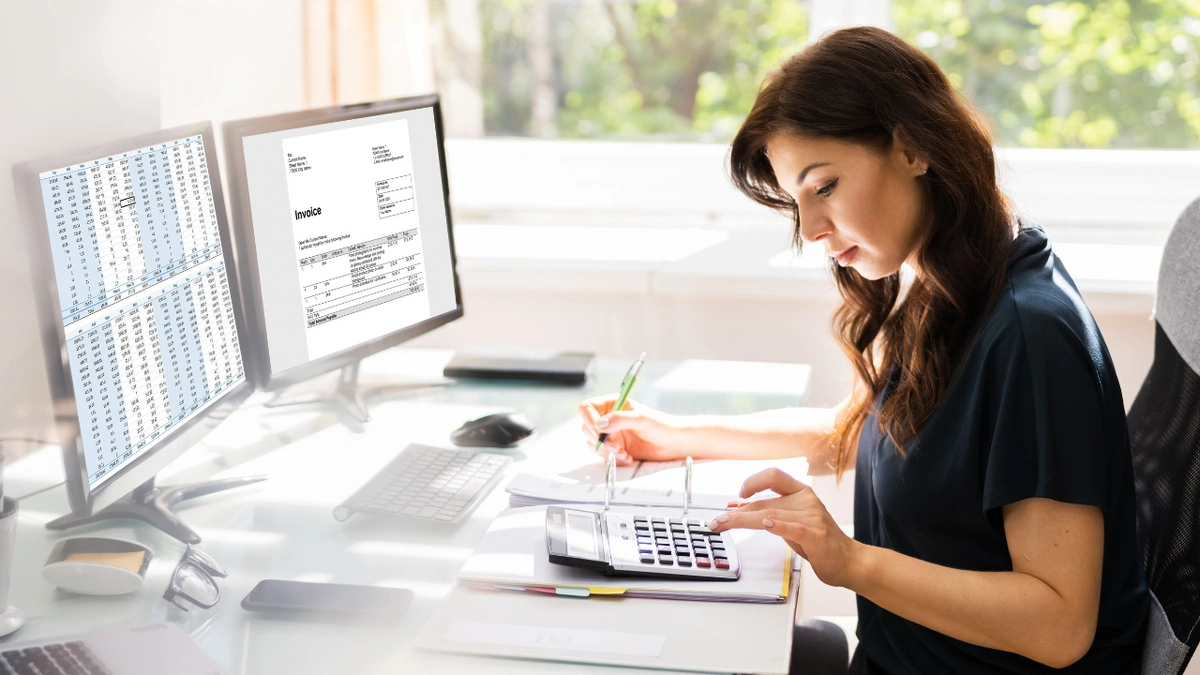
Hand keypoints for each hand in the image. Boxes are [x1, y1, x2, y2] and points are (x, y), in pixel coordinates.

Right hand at [577, 395, 680, 464]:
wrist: (671, 443)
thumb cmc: (660, 425)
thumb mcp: (640, 418)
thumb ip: (619, 419)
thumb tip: (599, 424)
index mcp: (611, 404)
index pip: (587, 408)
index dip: (588, 419)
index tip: (597, 430)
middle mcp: (607, 418)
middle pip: (587, 428)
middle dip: (599, 440)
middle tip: (614, 446)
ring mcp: (610, 434)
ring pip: (593, 444)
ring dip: (606, 451)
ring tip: (623, 453)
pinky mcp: (614, 448)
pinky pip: (603, 455)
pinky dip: (613, 459)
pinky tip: (628, 457)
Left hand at [708, 468, 863, 588]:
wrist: (849, 562)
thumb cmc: (821, 542)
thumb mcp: (793, 522)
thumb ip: (772, 513)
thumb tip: (740, 509)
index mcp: (802, 493)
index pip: (774, 476)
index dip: (753, 481)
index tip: (738, 494)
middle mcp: (806, 500)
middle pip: (764, 501)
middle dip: (736, 512)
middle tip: (717, 521)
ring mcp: (812, 517)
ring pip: (769, 514)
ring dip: (742, 521)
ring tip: (724, 525)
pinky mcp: (815, 535)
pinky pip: (791, 527)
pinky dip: (776, 525)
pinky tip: (765, 525)